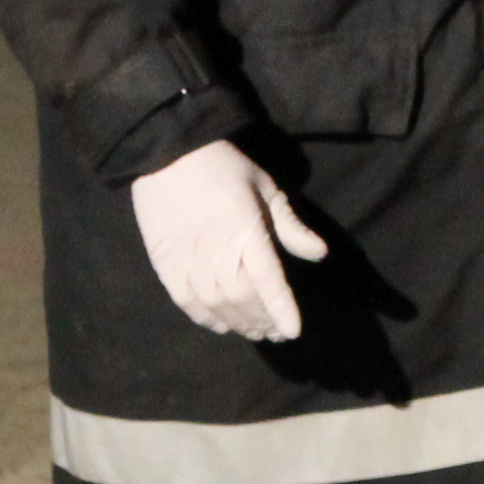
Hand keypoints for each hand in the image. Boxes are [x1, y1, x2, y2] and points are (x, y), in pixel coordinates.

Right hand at [130, 138, 327, 343]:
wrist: (167, 151)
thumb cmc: (224, 167)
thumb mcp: (265, 187)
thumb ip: (290, 224)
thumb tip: (320, 253)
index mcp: (245, 226)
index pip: (267, 277)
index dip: (280, 308)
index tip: (292, 332)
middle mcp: (215, 246)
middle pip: (241, 297)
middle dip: (261, 319)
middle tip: (274, 332)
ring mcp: (186, 255)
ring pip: (214, 303)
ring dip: (237, 323)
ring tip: (252, 331)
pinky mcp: (163, 261)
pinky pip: (186, 300)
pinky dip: (204, 318)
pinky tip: (221, 325)